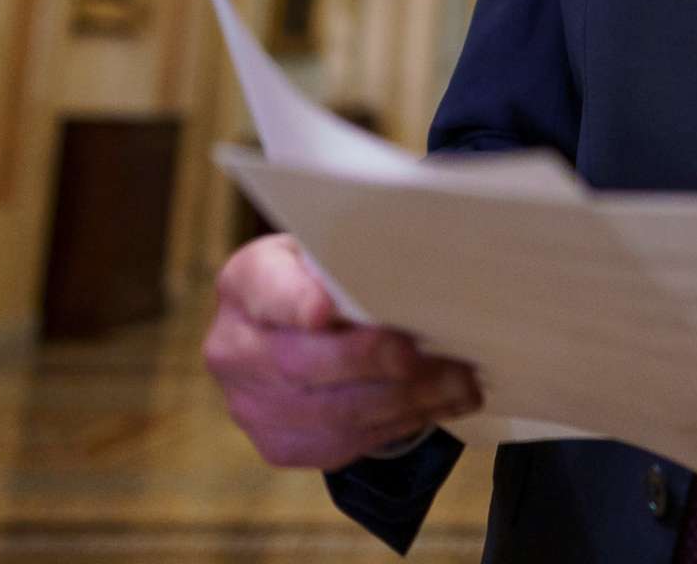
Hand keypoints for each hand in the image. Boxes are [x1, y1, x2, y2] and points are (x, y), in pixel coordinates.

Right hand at [202, 233, 481, 468]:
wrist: (291, 332)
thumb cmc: (324, 279)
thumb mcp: (326, 251)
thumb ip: (351, 259)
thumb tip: (413, 273)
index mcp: (245, 283)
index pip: (267, 292)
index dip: (295, 303)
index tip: (326, 309)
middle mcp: (235, 348)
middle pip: (305, 364)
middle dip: (381, 361)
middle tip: (443, 355)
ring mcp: (252, 405)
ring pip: (335, 412)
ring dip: (409, 400)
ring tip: (462, 383)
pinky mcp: (280, 445)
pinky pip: (346, 442)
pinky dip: (401, 423)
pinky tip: (440, 404)